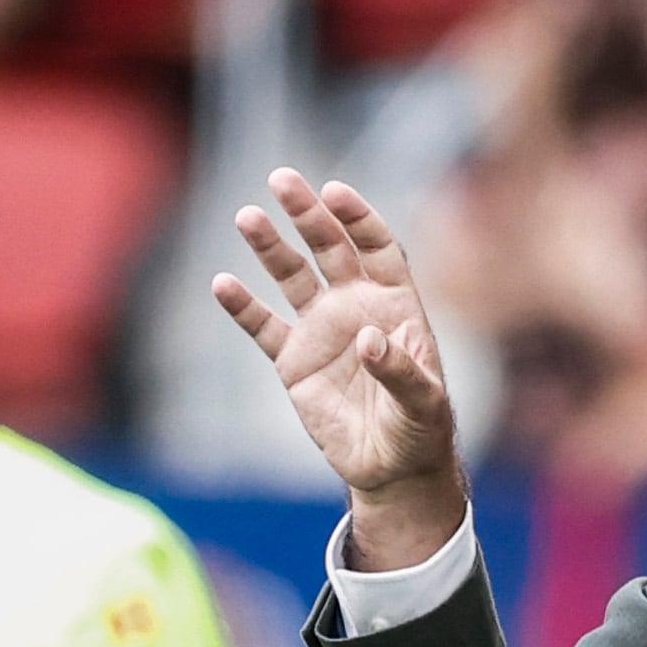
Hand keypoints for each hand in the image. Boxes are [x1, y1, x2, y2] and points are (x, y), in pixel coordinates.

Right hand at [214, 170, 465, 566]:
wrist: (391, 466)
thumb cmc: (420, 429)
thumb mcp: (423, 403)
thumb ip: (400, 371)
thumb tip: (368, 339)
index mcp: (394, 304)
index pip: (376, 248)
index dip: (358, 218)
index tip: (334, 193)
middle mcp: (355, 306)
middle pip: (329, 248)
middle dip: (308, 214)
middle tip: (281, 180)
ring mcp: (321, 331)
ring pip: (292, 276)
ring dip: (270, 247)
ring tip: (247, 216)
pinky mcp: (293, 361)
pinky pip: (264, 327)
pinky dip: (244, 307)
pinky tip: (223, 284)